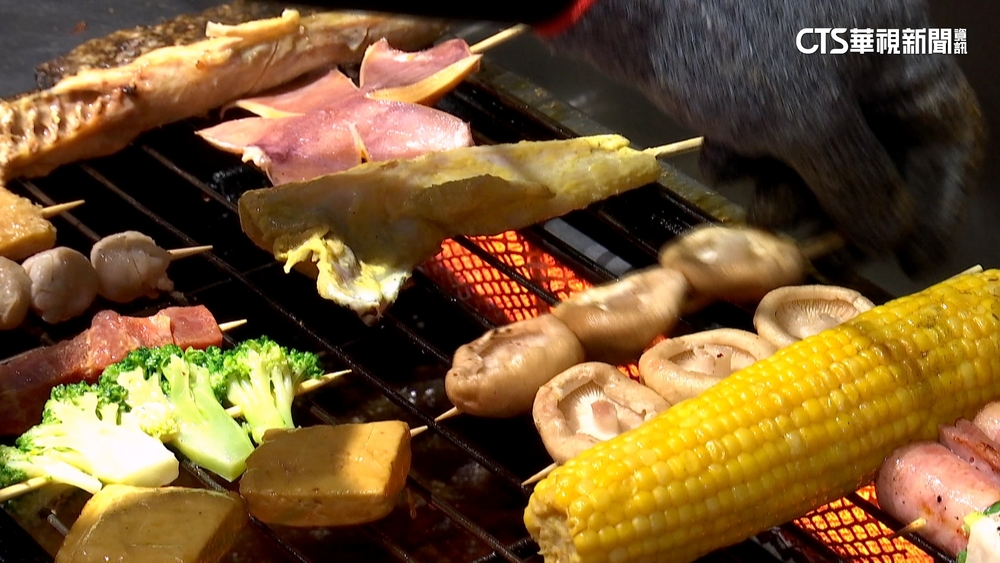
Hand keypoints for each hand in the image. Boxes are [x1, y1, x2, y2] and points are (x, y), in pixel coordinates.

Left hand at [542, 0, 984, 275]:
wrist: (637, 6)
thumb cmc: (735, 50)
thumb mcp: (809, 122)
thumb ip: (859, 184)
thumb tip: (889, 233)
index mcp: (896, 51)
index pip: (946, 132)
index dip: (936, 202)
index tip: (911, 261)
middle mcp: (854, 60)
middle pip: (874, 155)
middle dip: (841, 206)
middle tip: (815, 249)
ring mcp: (794, 73)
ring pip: (812, 157)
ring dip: (787, 192)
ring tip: (758, 207)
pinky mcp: (743, 85)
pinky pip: (764, 141)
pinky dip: (747, 161)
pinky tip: (721, 162)